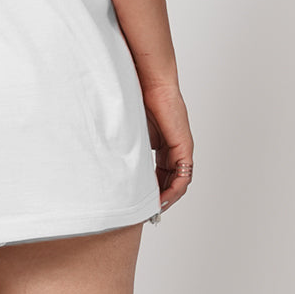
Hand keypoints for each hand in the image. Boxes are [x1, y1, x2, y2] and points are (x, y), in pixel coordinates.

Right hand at [141, 82, 192, 214]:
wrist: (150, 81)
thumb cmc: (137, 96)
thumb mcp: (131, 128)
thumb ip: (129, 144)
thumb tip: (110, 158)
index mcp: (163, 143)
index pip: (160, 174)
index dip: (152, 189)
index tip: (140, 201)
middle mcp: (174, 147)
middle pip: (170, 181)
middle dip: (159, 198)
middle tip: (145, 212)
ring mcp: (181, 148)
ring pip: (178, 183)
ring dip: (166, 198)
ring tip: (151, 210)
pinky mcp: (184, 147)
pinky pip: (182, 177)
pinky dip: (173, 191)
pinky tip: (160, 199)